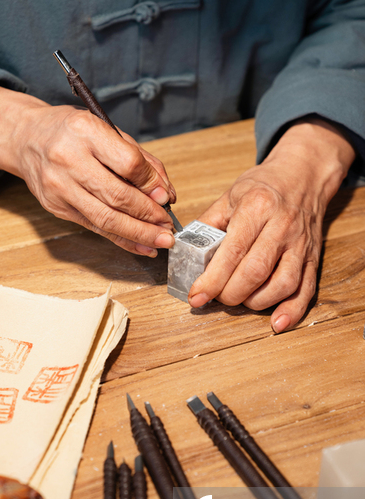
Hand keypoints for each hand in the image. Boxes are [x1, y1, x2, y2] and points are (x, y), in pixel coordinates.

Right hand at [0, 86, 175, 255]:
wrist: (26, 138)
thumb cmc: (72, 132)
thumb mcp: (107, 130)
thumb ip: (139, 158)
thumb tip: (166, 193)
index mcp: (85, 131)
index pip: (128, 163)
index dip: (152, 184)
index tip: (167, 197)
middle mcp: (69, 159)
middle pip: (117, 197)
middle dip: (149, 216)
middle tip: (169, 227)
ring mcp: (60, 187)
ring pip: (106, 219)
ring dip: (138, 234)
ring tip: (161, 240)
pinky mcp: (56, 207)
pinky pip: (94, 227)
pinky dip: (121, 239)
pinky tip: (141, 245)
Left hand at [188, 119, 355, 331]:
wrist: (303, 175)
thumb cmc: (263, 185)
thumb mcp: (230, 195)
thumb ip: (208, 224)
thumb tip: (184, 251)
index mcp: (257, 208)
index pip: (232, 252)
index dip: (212, 280)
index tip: (196, 296)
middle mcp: (282, 227)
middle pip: (256, 272)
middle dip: (231, 294)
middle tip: (215, 298)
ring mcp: (301, 244)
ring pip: (282, 284)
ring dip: (257, 302)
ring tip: (240, 300)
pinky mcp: (313, 257)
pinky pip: (306, 289)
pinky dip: (292, 311)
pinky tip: (276, 323)